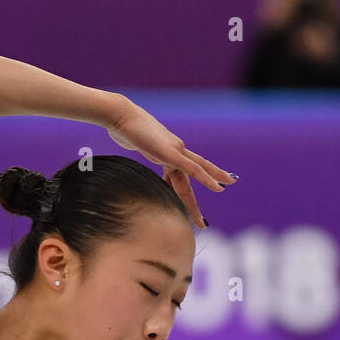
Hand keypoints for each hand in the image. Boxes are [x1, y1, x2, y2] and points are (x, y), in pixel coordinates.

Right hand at [105, 99, 235, 229]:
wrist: (120, 116)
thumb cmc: (123, 128)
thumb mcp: (132, 144)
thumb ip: (137, 146)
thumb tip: (130, 147)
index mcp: (166, 153)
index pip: (180, 174)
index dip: (188, 188)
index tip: (193, 200)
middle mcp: (175, 152)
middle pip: (190, 179)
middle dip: (198, 199)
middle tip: (203, 223)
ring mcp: (175, 151)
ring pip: (196, 175)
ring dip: (201, 197)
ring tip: (203, 221)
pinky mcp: (171, 153)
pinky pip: (193, 168)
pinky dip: (207, 178)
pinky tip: (219, 188)